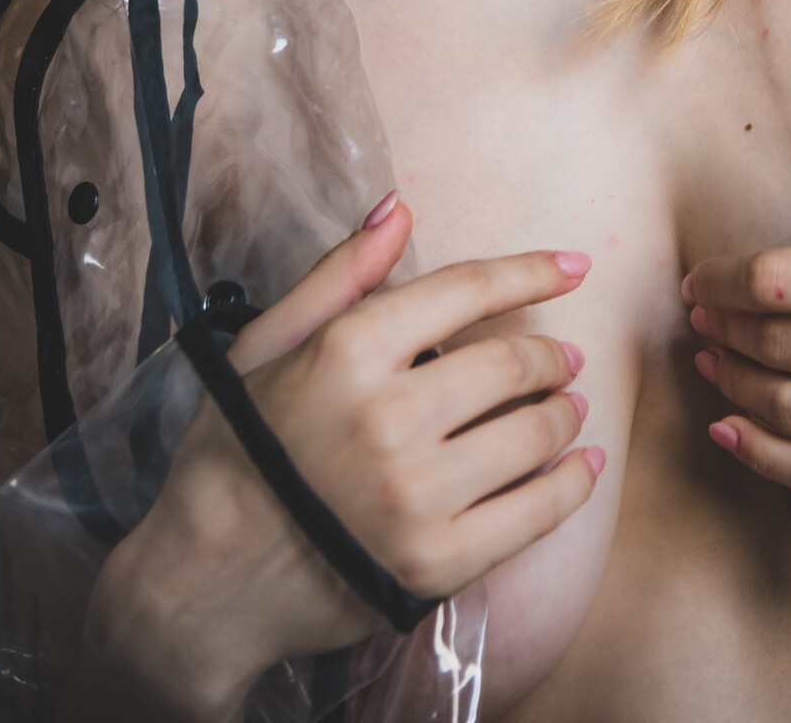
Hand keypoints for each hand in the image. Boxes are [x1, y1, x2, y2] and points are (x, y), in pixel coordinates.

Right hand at [75, 197, 602, 720]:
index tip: (574, 267)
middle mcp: (389, 418)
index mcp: (348, 351)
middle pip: (511, 364)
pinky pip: (535, 515)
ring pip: (534, 434)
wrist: (206, 582)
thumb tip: (399, 209)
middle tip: (566, 358)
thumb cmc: (236, 451)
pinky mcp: (435, 565)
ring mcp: (415, 496)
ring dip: (566, 413)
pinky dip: (572, 485)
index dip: (531, 274)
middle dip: (553, 354)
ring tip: (569, 407)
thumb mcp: (266, 344)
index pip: (466, 291)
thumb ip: (340, 275)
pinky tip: (584, 467)